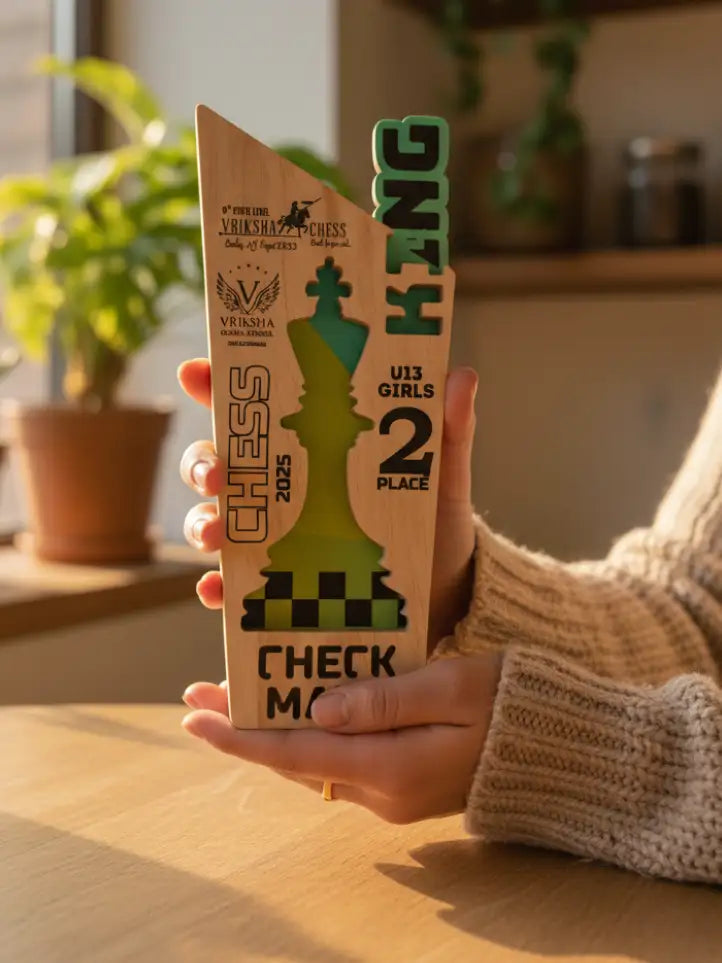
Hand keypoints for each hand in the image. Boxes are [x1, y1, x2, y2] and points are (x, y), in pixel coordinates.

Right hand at [177, 358, 477, 650]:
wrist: (448, 597)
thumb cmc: (439, 525)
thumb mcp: (443, 476)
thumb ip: (449, 429)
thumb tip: (460, 376)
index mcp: (315, 449)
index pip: (257, 410)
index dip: (219, 387)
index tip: (197, 374)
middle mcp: (285, 489)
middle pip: (221, 463)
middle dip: (202, 463)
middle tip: (216, 474)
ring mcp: (277, 538)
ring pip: (216, 521)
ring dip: (202, 523)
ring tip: (215, 535)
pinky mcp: (281, 587)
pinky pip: (235, 587)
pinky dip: (218, 589)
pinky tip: (218, 592)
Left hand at [182, 652, 501, 822]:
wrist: (558, 750)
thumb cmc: (510, 704)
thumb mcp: (449, 686)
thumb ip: (382, 699)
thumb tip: (316, 708)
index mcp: (392, 767)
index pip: (296, 753)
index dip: (240, 736)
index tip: (194, 717)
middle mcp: (383, 792)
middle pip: (295, 762)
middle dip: (244, 732)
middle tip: (198, 697)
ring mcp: (392, 795)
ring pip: (313, 765)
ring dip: (272, 734)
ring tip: (234, 697)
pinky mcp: (402, 787)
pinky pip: (340, 764)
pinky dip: (309, 739)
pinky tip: (296, 709)